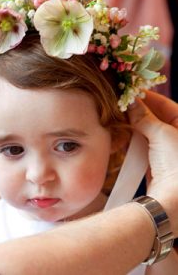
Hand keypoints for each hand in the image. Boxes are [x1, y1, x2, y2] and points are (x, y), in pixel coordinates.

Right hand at [128, 91, 177, 234]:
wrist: (172, 200)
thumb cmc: (177, 165)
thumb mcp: (162, 134)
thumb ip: (144, 117)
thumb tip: (132, 102)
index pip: (167, 105)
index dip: (149, 98)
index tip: (132, 92)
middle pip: (156, 117)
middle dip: (139, 110)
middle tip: (122, 103)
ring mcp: (166, 149)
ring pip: (148, 130)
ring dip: (135, 124)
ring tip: (120, 115)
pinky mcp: (155, 160)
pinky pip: (143, 144)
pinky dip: (133, 138)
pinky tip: (123, 131)